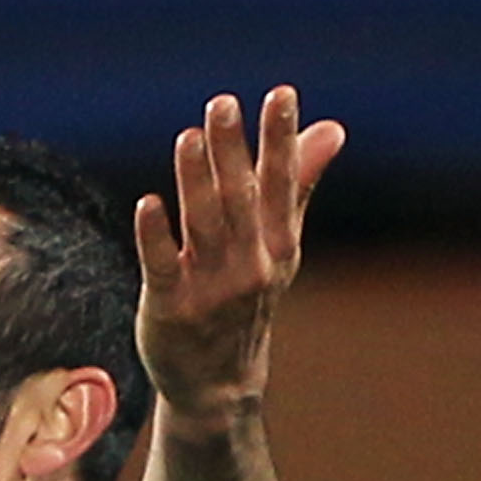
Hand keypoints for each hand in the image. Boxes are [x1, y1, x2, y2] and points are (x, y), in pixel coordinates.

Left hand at [133, 89, 344, 425]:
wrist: (218, 384)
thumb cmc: (246, 301)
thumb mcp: (279, 247)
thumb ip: (298, 184)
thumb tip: (333, 129)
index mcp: (277, 246)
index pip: (282, 184)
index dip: (281, 140)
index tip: (282, 95)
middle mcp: (249, 266)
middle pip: (241, 200)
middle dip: (233, 152)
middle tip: (222, 104)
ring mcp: (209, 289)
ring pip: (203, 226)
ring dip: (196, 182)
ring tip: (188, 138)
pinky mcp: (170, 309)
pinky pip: (162, 267)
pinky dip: (155, 236)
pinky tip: (148, 203)